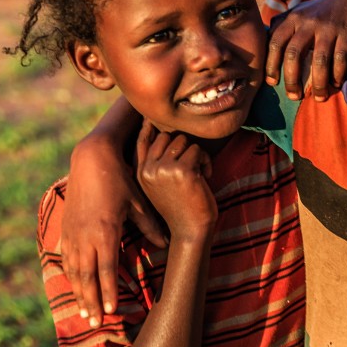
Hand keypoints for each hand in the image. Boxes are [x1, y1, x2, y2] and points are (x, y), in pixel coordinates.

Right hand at [64, 118, 165, 326]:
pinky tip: (74, 285)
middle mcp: (85, 238)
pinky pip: (67, 258)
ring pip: (74, 271)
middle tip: (94, 324)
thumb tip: (165, 245)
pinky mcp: (66, 228)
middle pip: (87, 278)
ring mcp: (73, 233)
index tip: (110, 312)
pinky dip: (70, 275)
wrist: (92, 161)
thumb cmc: (120, 181)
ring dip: (79, 293)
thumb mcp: (139, 204)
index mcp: (105, 234)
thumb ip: (150, 227)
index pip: (107, 271)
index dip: (108, 293)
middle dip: (91, 302)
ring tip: (84, 312)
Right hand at [135, 123, 217, 243]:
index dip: (148, 126)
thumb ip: (157, 164)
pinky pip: (197, 150)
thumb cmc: (181, 206)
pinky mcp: (181, 171)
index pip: (142, 141)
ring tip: (198, 174)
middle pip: (167, 136)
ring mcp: (163, 169)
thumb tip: (162, 134)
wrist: (190, 230)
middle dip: (184, 147)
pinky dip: (206, 161)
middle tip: (193, 166)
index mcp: (141, 173)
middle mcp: (148, 169)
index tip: (150, 115)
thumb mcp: (161, 185)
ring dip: (197, 154)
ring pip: (184, 141)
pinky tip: (205, 178)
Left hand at [266, 0, 346, 100]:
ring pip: (319, 61)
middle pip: (294, 54)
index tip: (272, 83)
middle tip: (294, 96)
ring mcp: (328, 29)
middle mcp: (308, 23)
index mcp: (293, 19)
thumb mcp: (299, 12)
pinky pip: (340, 59)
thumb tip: (267, 48)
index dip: (271, 65)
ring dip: (318, 83)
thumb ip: (283, 26)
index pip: (275, 43)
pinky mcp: (346, 34)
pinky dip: (337, 75)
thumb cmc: (322, 10)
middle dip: (292, 80)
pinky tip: (336, 84)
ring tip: (319, 97)